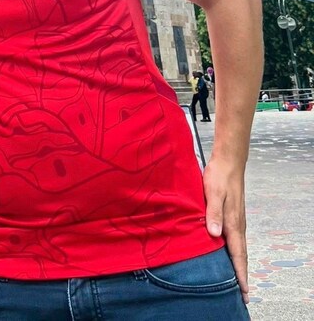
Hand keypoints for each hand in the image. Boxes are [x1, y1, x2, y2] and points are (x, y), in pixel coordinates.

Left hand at [202, 156, 248, 303]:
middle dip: (242, 275)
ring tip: (238, 280)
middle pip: (241, 255)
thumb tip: (214, 235)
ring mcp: (237, 220)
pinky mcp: (234, 215)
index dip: (240, 274)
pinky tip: (229, 254)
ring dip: (239, 265)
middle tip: (244, 295)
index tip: (244, 291)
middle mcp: (238, 225)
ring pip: (239, 248)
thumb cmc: (218, 176)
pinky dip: (236, 252)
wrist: (228, 161)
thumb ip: (213, 213)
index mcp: (233, 223)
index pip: (238, 254)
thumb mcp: (212, 193)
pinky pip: (236, 239)